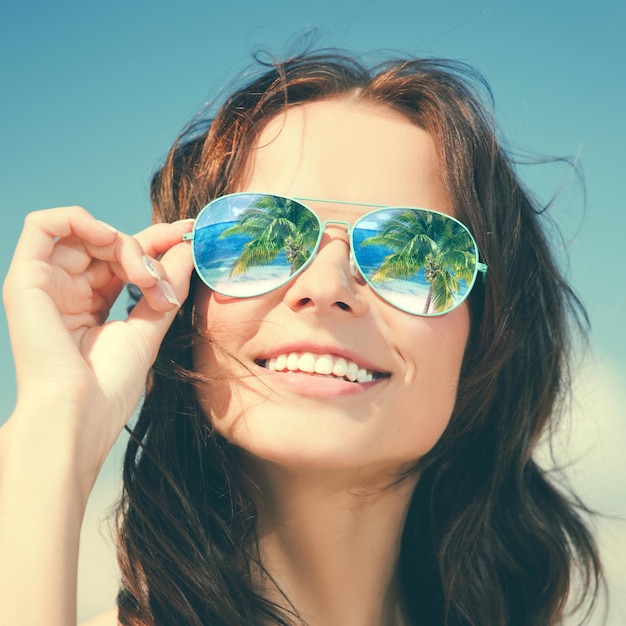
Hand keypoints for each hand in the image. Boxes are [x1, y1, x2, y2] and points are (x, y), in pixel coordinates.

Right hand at [2, 205, 194, 488]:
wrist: (79, 414)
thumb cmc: (110, 384)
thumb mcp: (150, 325)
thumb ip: (166, 284)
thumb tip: (187, 248)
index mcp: (92, 303)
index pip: (123, 258)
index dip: (155, 241)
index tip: (189, 233)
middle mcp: (68, 290)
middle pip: (108, 242)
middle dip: (145, 248)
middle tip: (162, 280)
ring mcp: (46, 283)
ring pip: (86, 233)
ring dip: (123, 244)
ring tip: (142, 277)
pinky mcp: (26, 279)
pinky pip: (43, 225)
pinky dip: (80, 220)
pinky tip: (109, 239)